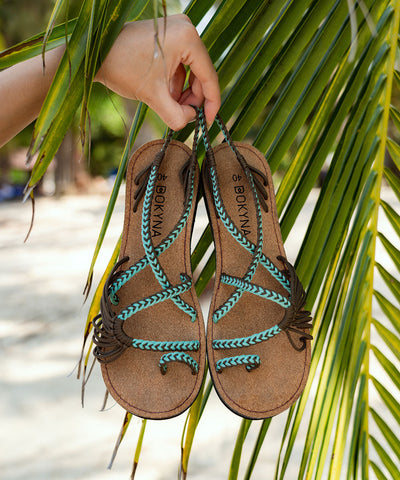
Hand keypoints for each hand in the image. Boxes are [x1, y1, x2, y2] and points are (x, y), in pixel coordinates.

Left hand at [95, 14, 220, 129]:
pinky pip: (182, 64)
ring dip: (184, 93)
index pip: (209, 77)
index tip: (207, 124)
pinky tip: (165, 95)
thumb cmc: (122, 68)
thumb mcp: (153, 97)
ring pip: (193, 71)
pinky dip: (176, 83)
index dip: (211, 105)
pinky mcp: (169, 36)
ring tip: (170, 106)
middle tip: (183, 116)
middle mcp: (187, 30)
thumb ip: (177, 115)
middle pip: (202, 74)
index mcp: (188, 39)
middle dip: (193, 99)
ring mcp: (178, 30)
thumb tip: (192, 120)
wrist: (95, 51)